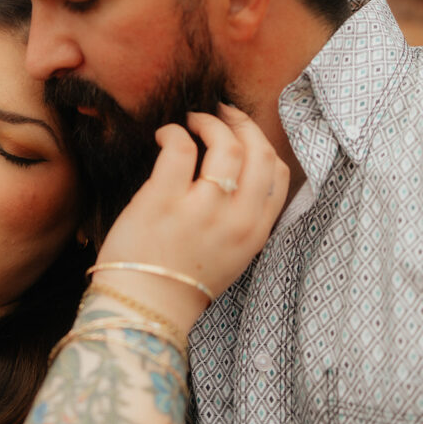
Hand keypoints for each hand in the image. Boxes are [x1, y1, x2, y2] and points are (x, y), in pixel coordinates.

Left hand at [94, 104, 288, 323]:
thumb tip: (237, 174)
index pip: (278, 173)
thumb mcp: (230, 256)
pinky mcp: (164, 202)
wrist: (144, 310)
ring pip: (225, 145)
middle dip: (240, 123)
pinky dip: (173, 131)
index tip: (242, 132)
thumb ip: (241, 219)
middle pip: (257, 151)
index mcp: (255, 233)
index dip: (261, 143)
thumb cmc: (180, 282)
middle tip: (220, 113)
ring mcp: (201, 210)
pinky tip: (164, 135)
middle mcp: (236, 220)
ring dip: (208, 122)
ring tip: (192, 120)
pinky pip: (179, 148)